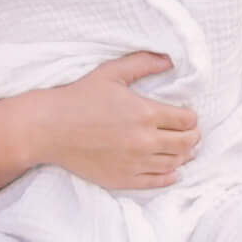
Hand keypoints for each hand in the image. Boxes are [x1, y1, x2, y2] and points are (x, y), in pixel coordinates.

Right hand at [26, 54, 199, 190]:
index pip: (187, 121)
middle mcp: (145, 141)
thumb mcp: (111, 73)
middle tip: (189, 133)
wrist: (50, 128)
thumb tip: (169, 60)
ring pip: (174, 163)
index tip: (187, 116)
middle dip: (192, 137)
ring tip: (180, 149)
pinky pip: (156, 181)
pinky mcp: (123, 179)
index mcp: (146, 113)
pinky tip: (172, 171)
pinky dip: (169, 176)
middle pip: (186, 143)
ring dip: (182, 155)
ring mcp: (135, 163)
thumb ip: (143, 63)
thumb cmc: (79, 97)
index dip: (191, 117)